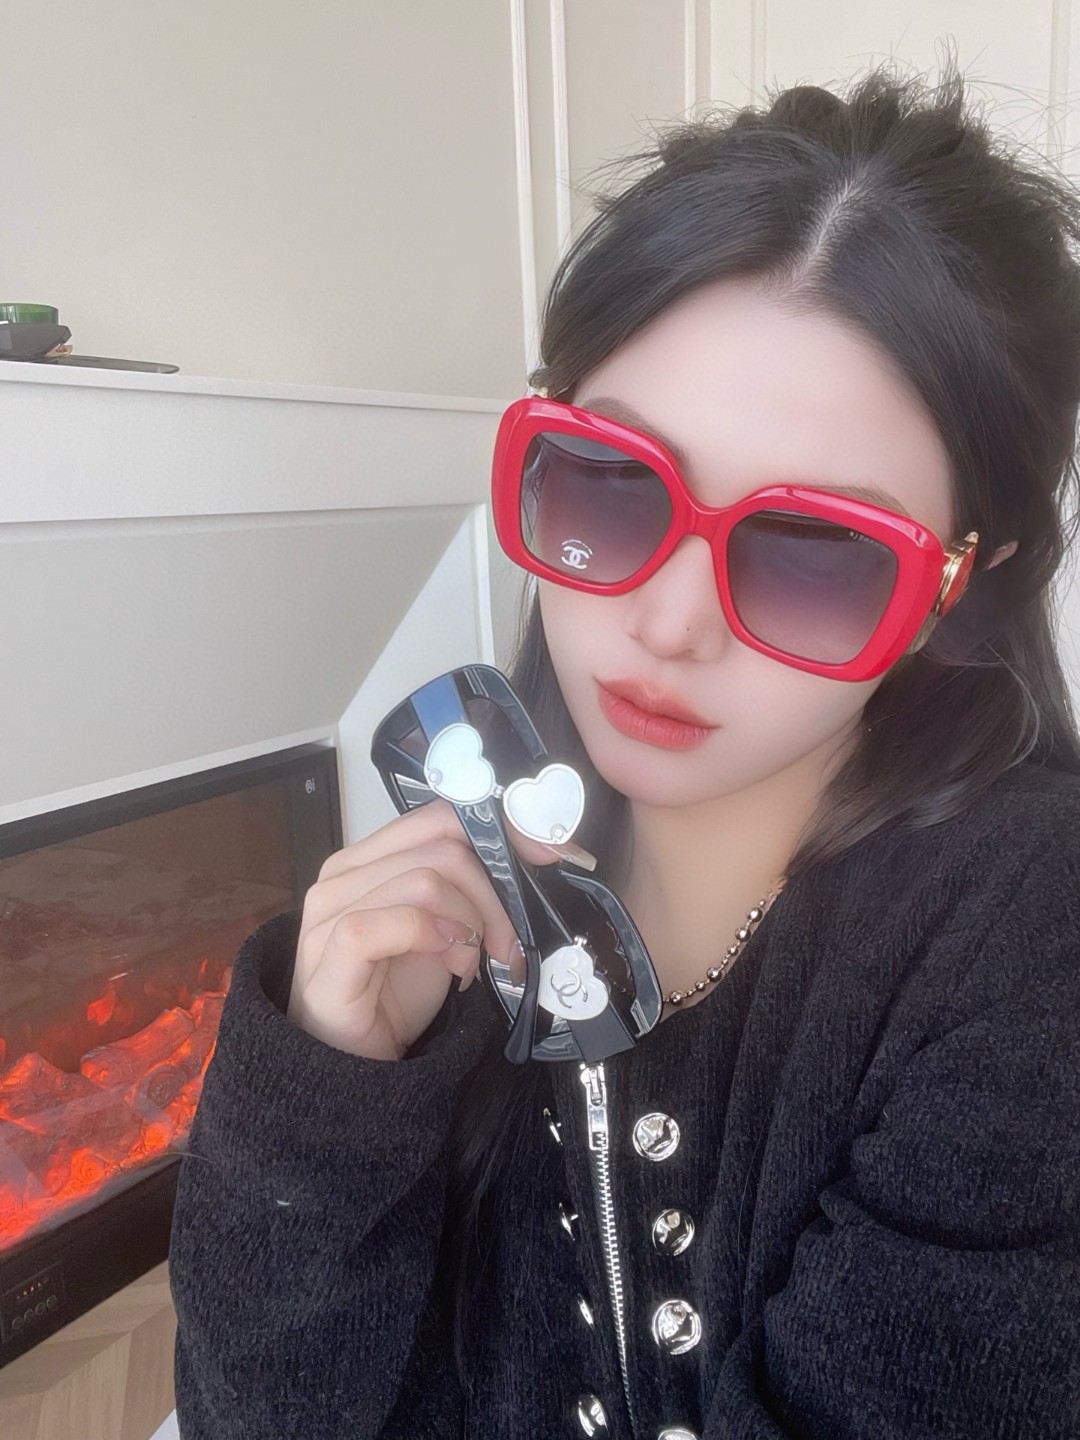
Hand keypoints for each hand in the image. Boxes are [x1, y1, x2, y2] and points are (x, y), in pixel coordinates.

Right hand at [286, 799, 566, 1060]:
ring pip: (427, 881)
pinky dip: (436, 937)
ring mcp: (330, 910)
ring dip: (469, 925)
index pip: (439, 817)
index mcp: (366, 858)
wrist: (354, 1067)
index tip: (542, 860)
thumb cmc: (392, 995)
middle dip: (492, 896)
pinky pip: (398, 920)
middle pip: (444, 850)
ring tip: (469, 963)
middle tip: (505, 943)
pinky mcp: (332, 948)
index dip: (499, 833)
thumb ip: (465, 890)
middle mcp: (342, 874)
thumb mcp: (440, 931)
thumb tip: (528, 858)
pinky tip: (451, 964)